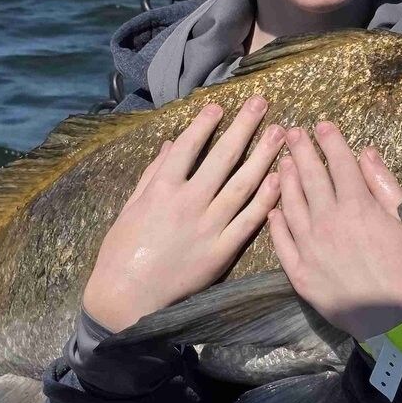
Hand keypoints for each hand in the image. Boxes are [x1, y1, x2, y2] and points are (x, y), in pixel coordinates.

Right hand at [83, 98, 283, 331]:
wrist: (127, 299)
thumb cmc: (121, 252)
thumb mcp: (131, 207)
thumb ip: (152, 173)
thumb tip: (172, 144)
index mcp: (162, 189)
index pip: (190, 147)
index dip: (206, 124)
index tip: (221, 106)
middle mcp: (188, 202)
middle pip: (223, 157)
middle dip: (244, 127)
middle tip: (261, 103)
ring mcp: (208, 227)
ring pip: (243, 184)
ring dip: (263, 156)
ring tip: (280, 132)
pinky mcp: (221, 252)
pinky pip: (249, 221)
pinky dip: (265, 199)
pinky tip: (279, 179)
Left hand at [268, 123, 401, 339]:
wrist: (396, 320)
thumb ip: (381, 184)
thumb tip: (365, 152)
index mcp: (358, 206)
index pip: (339, 163)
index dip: (329, 141)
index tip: (321, 125)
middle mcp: (329, 220)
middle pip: (310, 177)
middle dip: (300, 151)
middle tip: (291, 132)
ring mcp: (310, 246)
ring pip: (290, 204)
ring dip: (285, 180)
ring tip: (281, 163)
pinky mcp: (299, 272)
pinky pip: (282, 241)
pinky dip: (276, 222)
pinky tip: (274, 208)